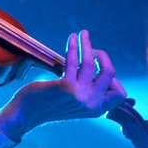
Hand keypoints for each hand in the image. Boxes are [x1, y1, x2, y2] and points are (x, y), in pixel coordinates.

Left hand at [0, 30, 127, 139]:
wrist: (28, 113)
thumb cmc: (50, 103)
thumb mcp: (76, 102)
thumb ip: (88, 90)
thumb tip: (96, 66)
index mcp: (97, 109)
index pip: (120, 93)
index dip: (113, 79)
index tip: (98, 70)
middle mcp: (92, 104)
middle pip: (110, 72)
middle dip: (102, 55)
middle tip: (92, 50)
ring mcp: (79, 96)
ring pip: (91, 63)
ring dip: (87, 44)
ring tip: (82, 33)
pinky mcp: (65, 87)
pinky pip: (73, 61)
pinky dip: (74, 46)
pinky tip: (72, 38)